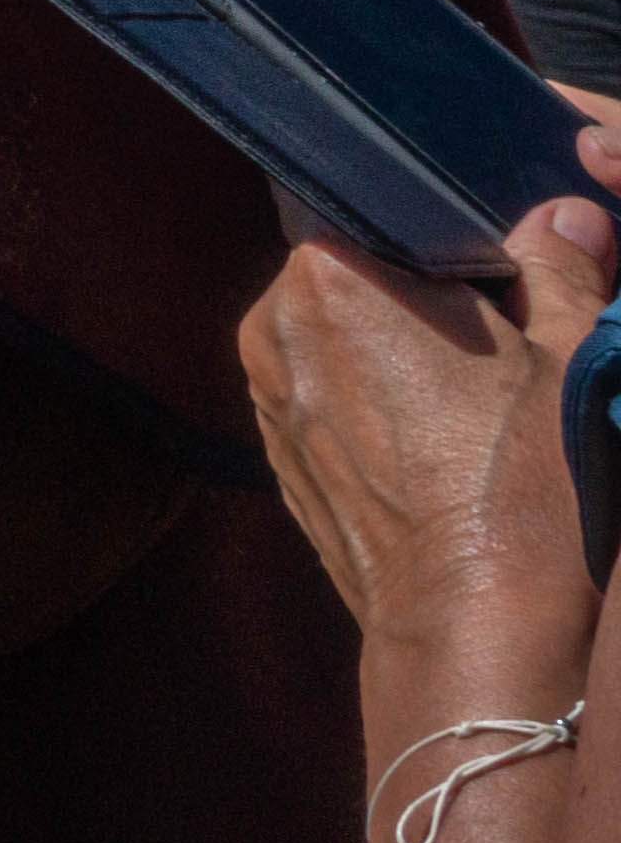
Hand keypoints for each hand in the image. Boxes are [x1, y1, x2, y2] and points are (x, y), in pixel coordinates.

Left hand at [244, 113, 620, 636]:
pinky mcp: (282, 460)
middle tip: (507, 349)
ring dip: (406, 358)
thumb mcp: (572, 357)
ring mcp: (269, 399)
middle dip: (431, 302)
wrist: (474, 626)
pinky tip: (447, 452)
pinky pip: (334, 404)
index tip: (511, 282)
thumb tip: (563, 215)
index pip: (388, 216)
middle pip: (362, 280)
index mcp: (327, 277)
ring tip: (482, 410)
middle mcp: (273, 329)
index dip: (460, 246)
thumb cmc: (526, 487)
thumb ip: (562, 271)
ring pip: (345, 344)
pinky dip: (384, 411)